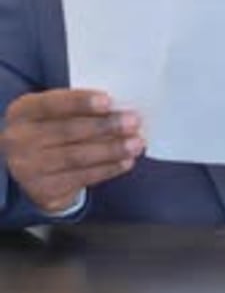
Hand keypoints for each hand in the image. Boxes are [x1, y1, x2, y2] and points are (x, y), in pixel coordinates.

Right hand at [0, 89, 144, 212]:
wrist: (28, 165)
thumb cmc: (50, 127)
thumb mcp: (53, 112)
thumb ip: (77, 108)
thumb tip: (118, 109)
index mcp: (23, 112)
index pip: (52, 104)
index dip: (81, 102)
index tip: (109, 100)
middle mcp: (20, 141)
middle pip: (68, 132)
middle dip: (105, 126)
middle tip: (133, 121)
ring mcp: (30, 169)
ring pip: (78, 157)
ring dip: (112, 150)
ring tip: (136, 143)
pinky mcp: (45, 191)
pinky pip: (82, 178)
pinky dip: (108, 169)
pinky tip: (125, 162)